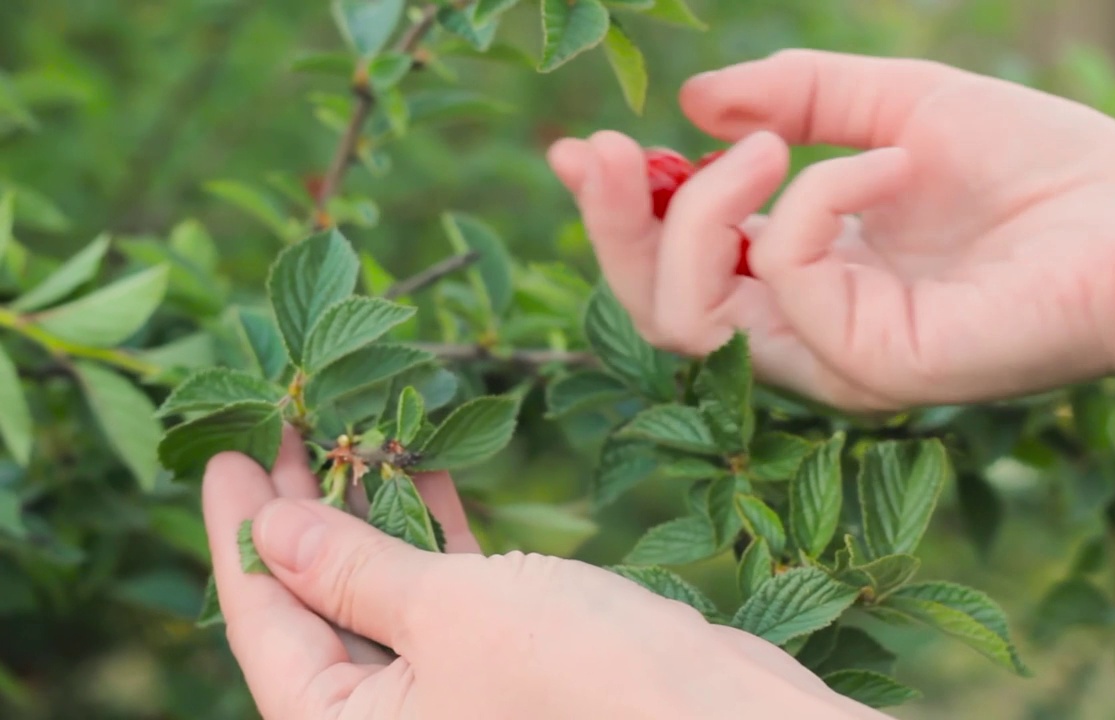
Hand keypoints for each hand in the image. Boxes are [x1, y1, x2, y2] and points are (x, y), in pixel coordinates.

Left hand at [202, 430, 889, 719]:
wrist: (718, 717)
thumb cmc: (578, 676)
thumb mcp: (447, 612)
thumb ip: (352, 570)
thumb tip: (274, 530)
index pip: (264, 626)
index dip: (238, 533)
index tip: (225, 451)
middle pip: (316, 608)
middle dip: (300, 514)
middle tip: (283, 423)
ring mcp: (449, 692)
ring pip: (381, 593)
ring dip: (366, 514)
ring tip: (346, 431)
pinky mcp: (504, 661)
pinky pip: (441, 594)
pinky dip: (430, 534)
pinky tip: (422, 472)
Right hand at [547, 50, 1114, 412]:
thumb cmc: (1035, 168)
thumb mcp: (892, 106)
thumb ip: (793, 98)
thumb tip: (692, 101)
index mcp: (805, 277)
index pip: (679, 266)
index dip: (618, 212)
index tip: (580, 147)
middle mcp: (805, 329)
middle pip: (655, 307)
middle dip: (614, 227)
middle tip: (604, 152)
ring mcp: (833, 358)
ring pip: (688, 314)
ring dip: (699, 209)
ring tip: (766, 142)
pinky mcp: (871, 366)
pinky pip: (788, 274)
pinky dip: (822, 196)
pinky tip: (892, 162)